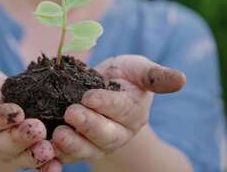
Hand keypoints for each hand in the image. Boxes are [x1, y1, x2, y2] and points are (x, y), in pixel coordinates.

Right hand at [0, 67, 59, 170]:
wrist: (1, 100)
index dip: (0, 117)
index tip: (16, 111)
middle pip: (6, 143)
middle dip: (21, 138)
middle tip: (37, 128)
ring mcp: (13, 150)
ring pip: (23, 156)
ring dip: (36, 155)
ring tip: (48, 149)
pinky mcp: (31, 153)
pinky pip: (39, 163)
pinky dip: (48, 166)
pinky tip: (58, 165)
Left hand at [51, 55, 185, 163]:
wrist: (102, 89)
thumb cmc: (124, 77)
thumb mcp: (139, 70)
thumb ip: (156, 76)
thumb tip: (182, 79)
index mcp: (133, 114)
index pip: (121, 110)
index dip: (106, 104)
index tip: (89, 96)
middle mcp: (117, 134)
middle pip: (105, 135)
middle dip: (88, 126)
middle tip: (71, 114)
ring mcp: (96, 144)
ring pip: (86, 150)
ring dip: (72, 145)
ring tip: (58, 135)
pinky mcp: (76, 148)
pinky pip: (67, 156)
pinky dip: (56, 156)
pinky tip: (45, 150)